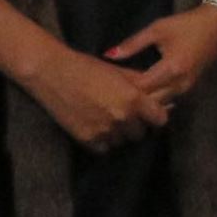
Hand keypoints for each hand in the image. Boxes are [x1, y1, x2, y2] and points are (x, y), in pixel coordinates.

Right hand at [18, 46, 170, 151]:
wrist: (52, 73)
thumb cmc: (87, 67)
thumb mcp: (119, 72)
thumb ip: (142, 86)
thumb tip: (163, 96)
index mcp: (133, 99)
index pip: (160, 119)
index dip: (156, 116)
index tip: (149, 112)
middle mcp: (122, 118)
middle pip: (140, 133)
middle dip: (136, 124)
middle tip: (125, 113)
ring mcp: (104, 131)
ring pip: (122, 141)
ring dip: (119, 133)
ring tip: (108, 118)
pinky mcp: (87, 140)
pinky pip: (104, 148)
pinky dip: (103, 140)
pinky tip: (97, 126)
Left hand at [106, 5, 216, 108]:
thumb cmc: (187, 25)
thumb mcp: (158, 29)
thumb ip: (133, 44)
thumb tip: (108, 56)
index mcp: (171, 68)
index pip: (140, 87)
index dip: (123, 88)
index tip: (107, 84)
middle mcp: (180, 84)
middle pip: (150, 102)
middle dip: (132, 100)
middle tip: (113, 95)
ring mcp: (187, 89)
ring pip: (160, 105)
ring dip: (144, 103)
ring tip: (126, 97)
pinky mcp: (190, 89)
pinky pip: (169, 101)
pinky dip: (155, 100)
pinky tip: (142, 95)